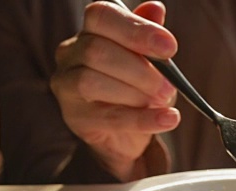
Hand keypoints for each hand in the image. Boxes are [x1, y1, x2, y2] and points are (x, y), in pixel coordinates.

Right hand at [50, 1, 179, 181]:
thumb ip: (149, 38)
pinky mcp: (74, 118)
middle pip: (96, 50)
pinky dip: (143, 119)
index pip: (101, 16)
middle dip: (140, 69)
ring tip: (162, 102)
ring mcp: (66, 86)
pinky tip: (167, 119)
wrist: (127, 134)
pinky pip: (108, 117)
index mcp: (90, 31)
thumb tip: (155, 8)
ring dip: (136, 93)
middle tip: (169, 86)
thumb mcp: (150, 62)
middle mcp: (70, 53)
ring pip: (91, 81)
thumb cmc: (136, 89)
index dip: (135, 28)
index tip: (169, 47)